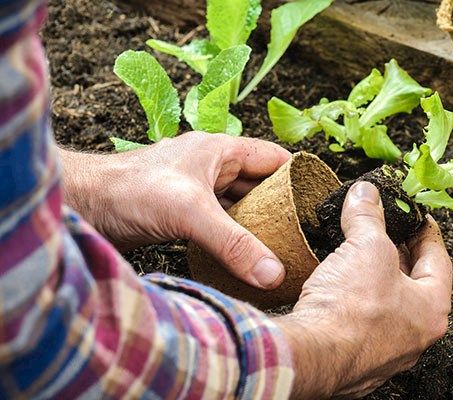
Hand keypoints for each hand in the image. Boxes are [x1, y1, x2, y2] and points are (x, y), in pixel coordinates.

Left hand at [60, 132, 290, 288]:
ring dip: (256, 225)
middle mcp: (211, 167)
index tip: (318, 205)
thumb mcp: (190, 214)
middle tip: (303, 236)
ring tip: (281, 250)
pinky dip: (234, 238)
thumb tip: (274, 273)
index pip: (275, 159)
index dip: (299, 177)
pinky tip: (244, 257)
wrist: (82, 206)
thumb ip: (235, 244)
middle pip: (260, 185)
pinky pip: (220, 224)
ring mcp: (196, 190)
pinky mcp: (181, 213)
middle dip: (281, 208)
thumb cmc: (129, 190)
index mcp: (220, 151)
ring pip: (239, 206)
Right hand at [275, 182, 452, 398]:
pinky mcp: (355, 361)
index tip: (417, 218)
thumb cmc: (351, 310)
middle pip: (413, 285)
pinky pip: (361, 325)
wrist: (312, 356)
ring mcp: (385, 354)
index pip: (439, 260)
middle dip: (397, 255)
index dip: (426, 232)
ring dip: (374, 280)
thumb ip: (368, 216)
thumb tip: (366, 194)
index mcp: (432, 310)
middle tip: (386, 232)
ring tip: (357, 255)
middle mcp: (414, 337)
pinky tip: (337, 289)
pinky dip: (354, 304)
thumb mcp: (365, 246)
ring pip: (386, 307)